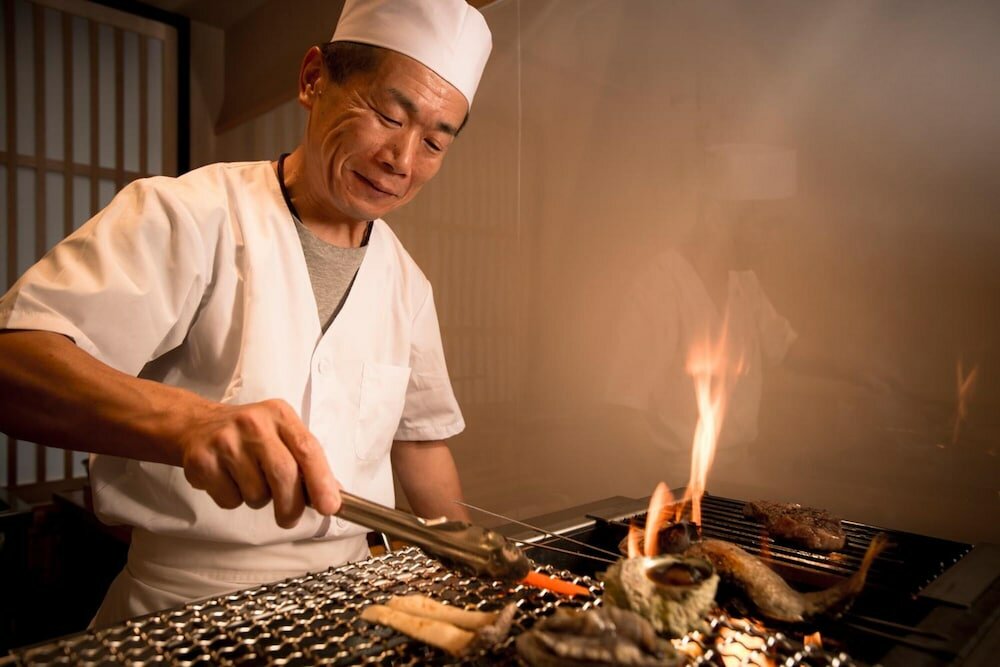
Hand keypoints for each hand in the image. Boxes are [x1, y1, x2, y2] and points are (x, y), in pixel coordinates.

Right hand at [178, 399, 341, 526]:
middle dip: (291, 505)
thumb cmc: (249, 435)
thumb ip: (306, 461)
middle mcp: (253, 423)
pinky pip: (230, 500)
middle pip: (284, 474)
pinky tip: (228, 480)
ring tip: (249, 481)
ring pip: (256, 493)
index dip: (321, 480)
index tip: (330, 507)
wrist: (196, 425)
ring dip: (258, 500)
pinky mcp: (202, 461)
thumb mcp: (281, 434)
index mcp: (280, 414)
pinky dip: (234, 500)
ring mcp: (225, 441)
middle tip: (289, 519)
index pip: (307, 448)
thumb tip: (333, 495)